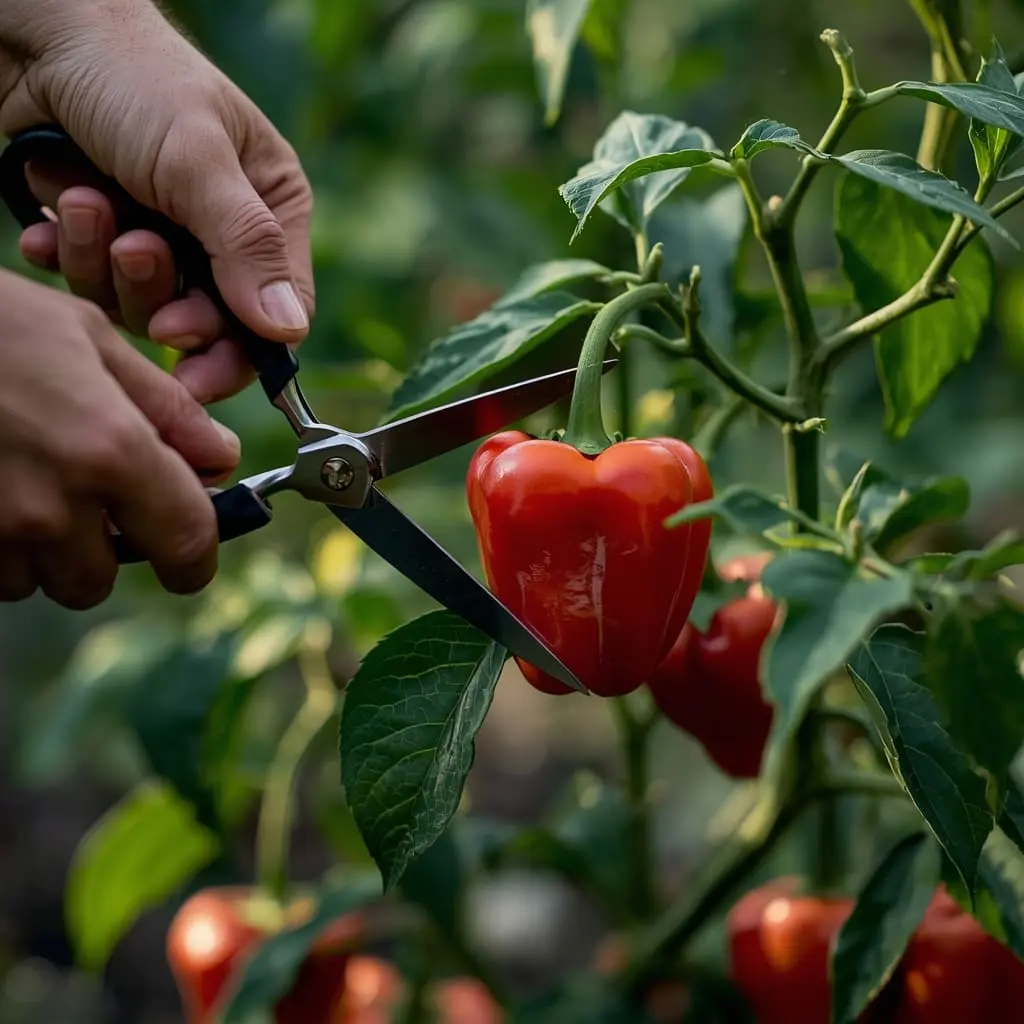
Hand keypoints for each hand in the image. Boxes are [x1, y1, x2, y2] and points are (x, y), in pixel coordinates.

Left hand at [0, 0, 313, 404]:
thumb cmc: (134, 79)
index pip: (273, 313)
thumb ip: (247, 249)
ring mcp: (159, 233)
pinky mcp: (103, 232)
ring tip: (83, 200)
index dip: (235, 352)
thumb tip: (290, 331)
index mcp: (269, 211)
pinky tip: (48, 213)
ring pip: (137, 302)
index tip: (193, 373)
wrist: (32, 30)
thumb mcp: (199, 163)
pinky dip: (64, 253)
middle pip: (203, 320)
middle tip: (134, 252)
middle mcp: (219, 232)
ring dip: (100, 260)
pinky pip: (88, 279)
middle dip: (157, 294)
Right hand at [0, 269, 240, 607]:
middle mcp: (52, 505)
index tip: (186, 556)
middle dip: (99, 549)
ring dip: (39, 550)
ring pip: (36, 580)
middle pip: (99, 579)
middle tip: (79, 497)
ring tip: (20, 480)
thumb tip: (222, 458)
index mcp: (110, 450)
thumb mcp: (88, 338)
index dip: (193, 560)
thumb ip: (166, 408)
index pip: (186, 546)